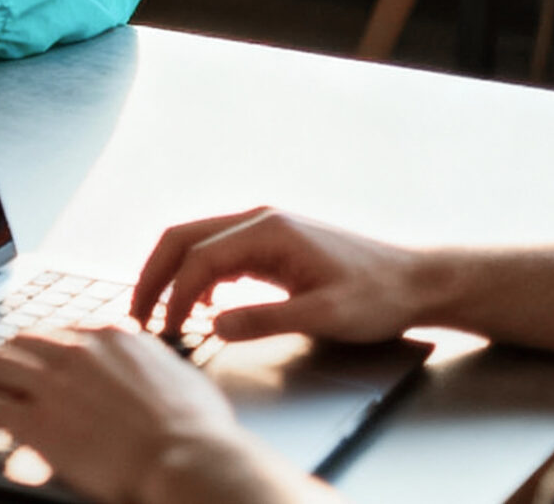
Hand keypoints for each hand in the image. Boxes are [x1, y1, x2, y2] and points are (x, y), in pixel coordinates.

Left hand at [0, 324, 272, 503]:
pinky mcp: (39, 421)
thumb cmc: (199, 433)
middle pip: (18, 342)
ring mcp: (54, 382)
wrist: (191, 460)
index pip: (59, 334)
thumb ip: (156, 364)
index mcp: (111, 336)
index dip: (41, 355)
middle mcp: (77, 350)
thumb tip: (154, 366)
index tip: (35, 372)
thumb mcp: (182, 377)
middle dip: (2, 364)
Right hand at [132, 208, 432, 344]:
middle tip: (137, 314)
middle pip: (183, 237)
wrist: (416, 280)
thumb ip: (266, 318)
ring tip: (159, 311)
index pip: (199, 258)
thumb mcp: (325, 315)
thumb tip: (212, 324)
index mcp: (268, 230)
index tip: (167, 331)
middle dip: (154, 274)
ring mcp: (265, 229)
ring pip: (196, 241)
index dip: (175, 296)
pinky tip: (203, 303)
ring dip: (172, 273)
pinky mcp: (273, 244)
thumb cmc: (377, 296)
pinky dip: (198, 274)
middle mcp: (259, 220)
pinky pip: (219, 252)